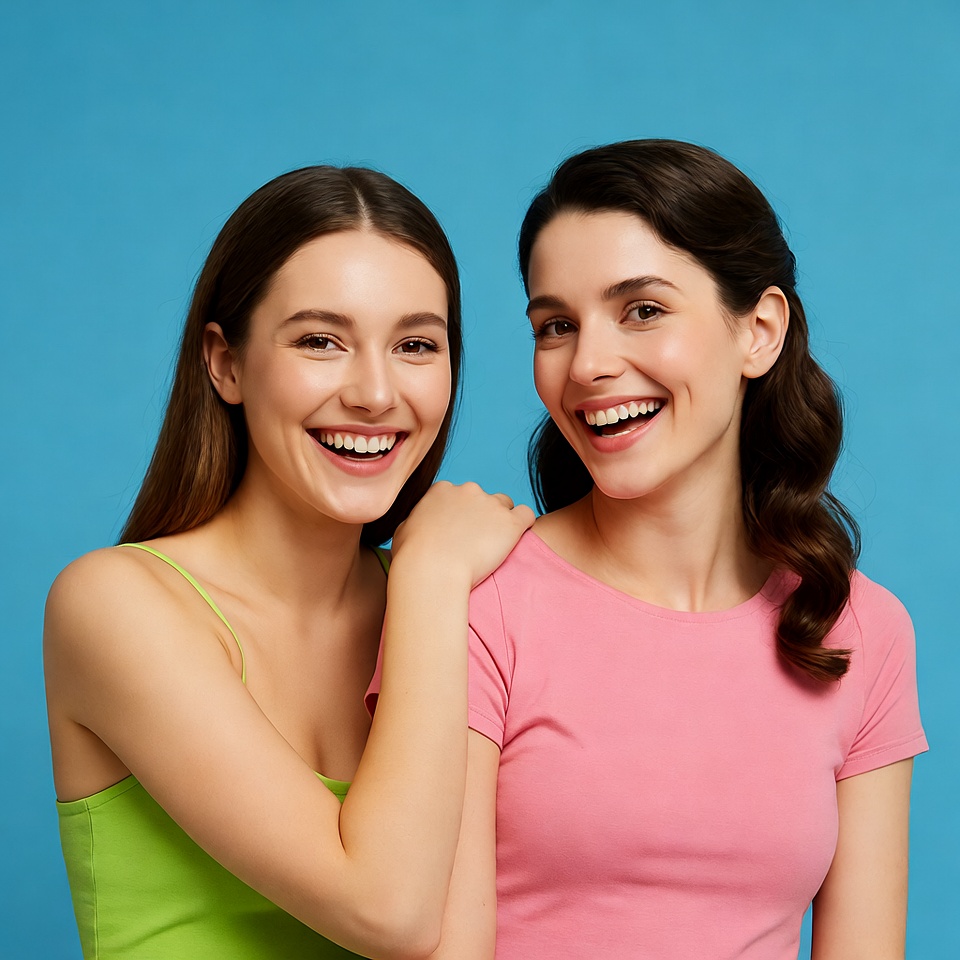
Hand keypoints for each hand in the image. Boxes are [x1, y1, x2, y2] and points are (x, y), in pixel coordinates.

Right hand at [391, 481, 534, 587]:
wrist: (431, 571)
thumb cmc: (411, 557)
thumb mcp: (404, 529)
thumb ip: (417, 520)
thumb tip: (419, 524)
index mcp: (443, 489)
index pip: (460, 495)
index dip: (461, 516)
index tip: (458, 535)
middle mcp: (468, 490)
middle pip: (483, 499)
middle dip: (481, 518)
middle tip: (474, 544)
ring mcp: (491, 504)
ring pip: (505, 506)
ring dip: (501, 522)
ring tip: (493, 547)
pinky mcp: (510, 523)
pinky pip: (526, 515)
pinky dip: (523, 525)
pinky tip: (514, 541)